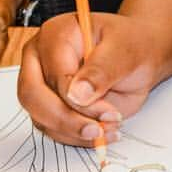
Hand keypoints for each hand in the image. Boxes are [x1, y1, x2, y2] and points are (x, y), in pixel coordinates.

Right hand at [17, 12, 171, 146]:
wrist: (138, 55)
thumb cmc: (130, 45)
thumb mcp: (125, 50)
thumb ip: (101, 69)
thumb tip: (77, 94)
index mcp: (56, 34)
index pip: (54, 73)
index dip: (77, 99)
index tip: (108, 113)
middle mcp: (40, 57)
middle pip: (33, 96)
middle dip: (66, 120)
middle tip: (97, 131)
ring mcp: (41, 82)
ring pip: (40, 117)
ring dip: (74, 131)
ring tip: (108, 129)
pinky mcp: (48, 104)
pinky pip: (52, 129)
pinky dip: (76, 137)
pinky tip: (102, 132)